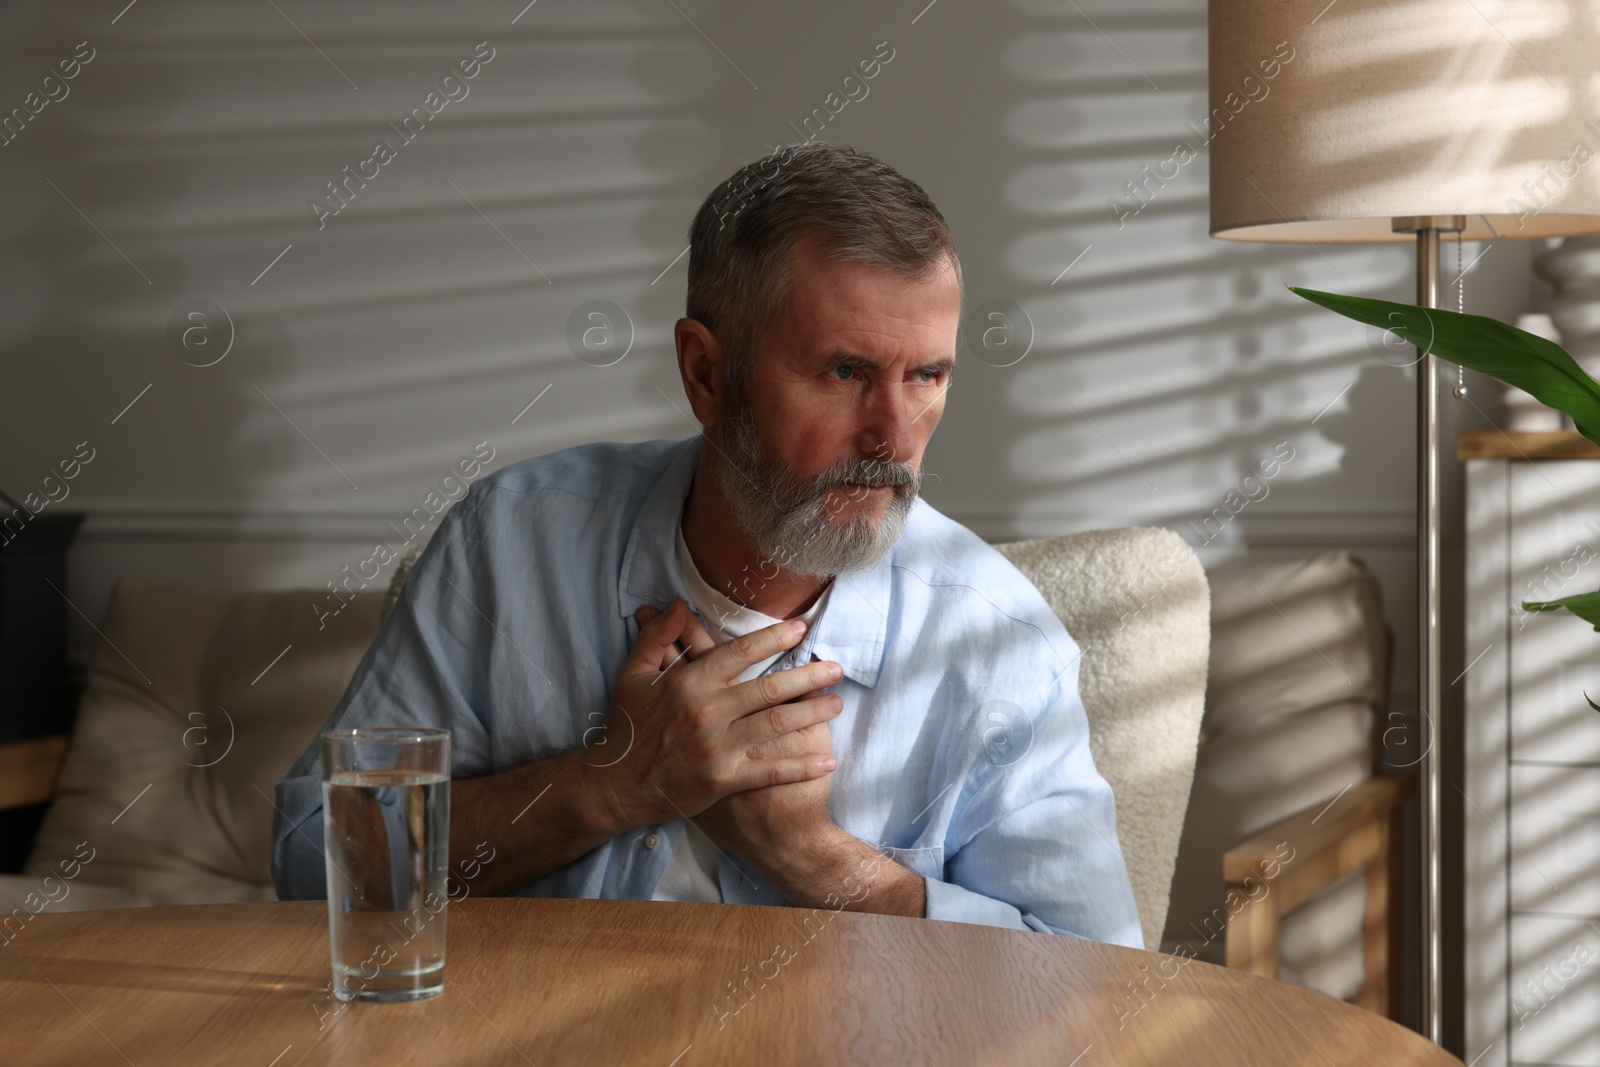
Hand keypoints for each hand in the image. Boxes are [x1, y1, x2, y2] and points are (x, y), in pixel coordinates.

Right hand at [639, 605, 837, 879]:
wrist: (616, 785)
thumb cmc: (627, 726)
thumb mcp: (632, 675)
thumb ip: (657, 637)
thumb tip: (678, 604)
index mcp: (689, 683)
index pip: (739, 654)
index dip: (773, 639)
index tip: (801, 629)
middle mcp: (708, 712)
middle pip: (769, 689)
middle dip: (807, 677)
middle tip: (836, 668)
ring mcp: (718, 748)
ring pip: (776, 726)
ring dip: (811, 715)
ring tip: (838, 704)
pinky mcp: (725, 780)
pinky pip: (771, 770)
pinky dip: (801, 766)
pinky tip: (828, 761)